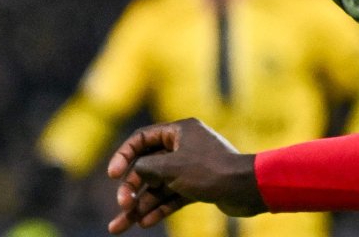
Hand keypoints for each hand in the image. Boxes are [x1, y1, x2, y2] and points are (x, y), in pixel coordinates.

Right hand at [105, 118, 265, 233]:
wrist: (246, 188)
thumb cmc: (209, 171)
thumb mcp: (171, 167)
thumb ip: (146, 167)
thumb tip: (135, 171)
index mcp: (180, 131)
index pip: (142, 139)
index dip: (123, 156)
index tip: (112, 175)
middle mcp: (185, 146)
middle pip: (147, 167)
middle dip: (132, 189)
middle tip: (122, 206)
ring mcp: (192, 166)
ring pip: (158, 186)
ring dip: (139, 205)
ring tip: (118, 228)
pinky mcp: (199, 185)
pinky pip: (172, 195)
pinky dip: (159, 208)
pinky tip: (145, 222)